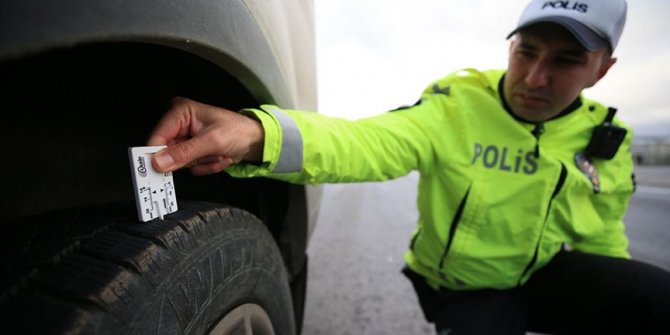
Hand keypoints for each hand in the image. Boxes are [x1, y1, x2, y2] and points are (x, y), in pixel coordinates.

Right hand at [147, 97, 263, 174]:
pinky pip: (190, 167)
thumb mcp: (212, 141)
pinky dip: (205, 166)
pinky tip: (218, 157)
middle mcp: (179, 124)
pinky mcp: (190, 151)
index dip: (157, 154)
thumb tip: (159, 162)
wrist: (255, 140)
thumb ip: (185, 152)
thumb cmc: (238, 131)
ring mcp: (185, 138)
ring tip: (217, 154)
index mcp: (180, 112)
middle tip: (208, 155)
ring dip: (201, 163)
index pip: (157, 136)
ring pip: (180, 162)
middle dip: (192, 159)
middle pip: (168, 152)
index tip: (158, 170)